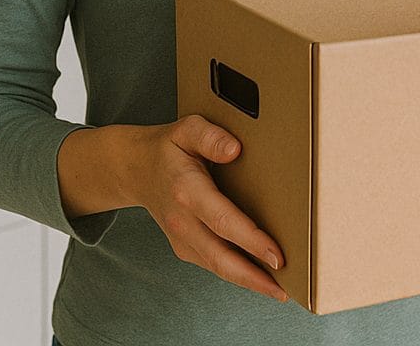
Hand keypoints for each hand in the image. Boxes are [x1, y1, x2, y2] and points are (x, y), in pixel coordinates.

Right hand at [123, 115, 289, 300]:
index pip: (222, 221)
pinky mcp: (184, 247)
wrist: (135, 170)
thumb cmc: (168, 148)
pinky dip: (236, 275)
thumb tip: (234, 150)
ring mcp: (181, 238)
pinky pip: (213, 264)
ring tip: (279, 290)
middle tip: (284, 290)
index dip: (250, 240)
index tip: (277, 255)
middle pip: (220, 257)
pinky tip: (259, 278)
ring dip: (248, 282)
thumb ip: (210, 136)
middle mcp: (182, 220)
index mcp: (186, 190)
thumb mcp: (187, 129)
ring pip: (217, 267)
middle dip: (253, 277)